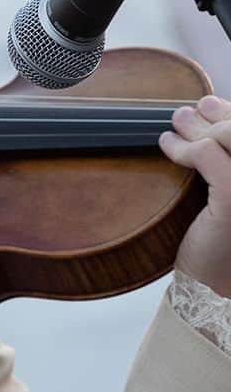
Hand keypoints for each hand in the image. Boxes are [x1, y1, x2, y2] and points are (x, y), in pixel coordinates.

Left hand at [159, 94, 230, 296]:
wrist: (212, 287)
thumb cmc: (220, 240)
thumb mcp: (228, 189)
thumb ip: (224, 155)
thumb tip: (202, 109)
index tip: (208, 104)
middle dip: (214, 115)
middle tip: (184, 114)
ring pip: (229, 134)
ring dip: (197, 127)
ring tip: (174, 127)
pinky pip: (207, 156)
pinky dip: (183, 147)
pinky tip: (167, 147)